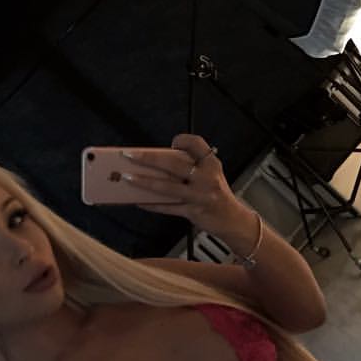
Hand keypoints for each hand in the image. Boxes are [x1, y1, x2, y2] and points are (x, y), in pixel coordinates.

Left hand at [119, 133, 252, 242]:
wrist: (233, 220)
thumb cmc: (216, 195)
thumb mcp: (210, 176)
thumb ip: (190, 168)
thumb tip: (155, 164)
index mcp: (211, 164)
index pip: (197, 144)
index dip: (183, 140)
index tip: (172, 143)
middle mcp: (206, 178)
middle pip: (173, 164)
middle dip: (148, 158)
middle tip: (129, 155)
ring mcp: (200, 196)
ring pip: (167, 187)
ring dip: (144, 182)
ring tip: (127, 177)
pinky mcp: (193, 211)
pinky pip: (168, 207)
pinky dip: (152, 204)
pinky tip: (139, 201)